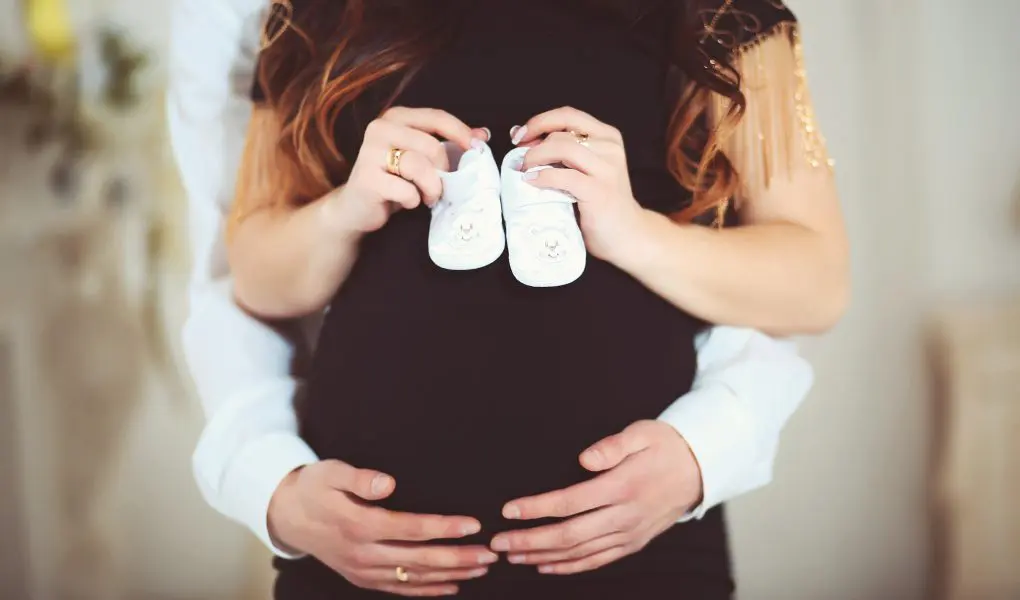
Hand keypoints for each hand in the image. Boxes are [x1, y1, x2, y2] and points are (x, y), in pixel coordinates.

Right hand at [269, 460, 497, 596]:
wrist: (287, 516)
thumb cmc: (315, 487)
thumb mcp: (331, 472)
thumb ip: (360, 479)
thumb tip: (388, 483)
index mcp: (360, 525)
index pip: (411, 529)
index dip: (444, 528)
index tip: (473, 525)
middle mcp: (364, 553)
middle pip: (420, 559)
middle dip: (458, 557)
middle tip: (491, 554)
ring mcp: (363, 570)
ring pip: (414, 578)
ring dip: (451, 575)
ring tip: (481, 568)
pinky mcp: (363, 578)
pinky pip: (401, 589)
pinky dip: (428, 590)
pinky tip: (452, 586)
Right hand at [325, 107, 488, 237]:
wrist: (357, 206)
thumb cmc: (394, 179)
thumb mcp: (421, 157)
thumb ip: (448, 143)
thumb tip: (483, 135)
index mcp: (396, 117)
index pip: (436, 117)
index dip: (460, 132)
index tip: (476, 148)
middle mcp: (380, 129)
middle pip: (430, 146)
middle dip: (443, 170)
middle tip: (440, 185)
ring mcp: (370, 152)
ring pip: (419, 167)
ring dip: (431, 188)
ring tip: (427, 196)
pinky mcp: (367, 178)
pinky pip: (405, 190)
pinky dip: (413, 200)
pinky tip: (407, 202)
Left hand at [489, 421, 701, 574]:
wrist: (699, 468)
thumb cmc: (664, 446)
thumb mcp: (641, 433)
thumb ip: (612, 446)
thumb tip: (584, 459)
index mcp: (622, 487)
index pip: (569, 502)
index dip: (536, 508)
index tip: (509, 510)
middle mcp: (624, 516)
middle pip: (569, 535)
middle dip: (530, 540)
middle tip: (499, 543)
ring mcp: (629, 534)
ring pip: (580, 553)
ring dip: (543, 556)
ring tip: (513, 556)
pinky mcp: (633, 543)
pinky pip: (597, 561)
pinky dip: (569, 568)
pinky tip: (546, 566)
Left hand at [511, 107, 649, 262]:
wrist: (627, 235)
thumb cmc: (601, 203)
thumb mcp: (586, 169)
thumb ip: (562, 153)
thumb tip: (521, 137)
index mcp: (607, 137)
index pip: (568, 115)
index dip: (539, 121)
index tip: (519, 135)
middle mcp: (610, 148)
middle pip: (561, 133)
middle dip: (533, 145)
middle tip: (519, 161)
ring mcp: (607, 169)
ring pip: (562, 148)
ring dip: (536, 158)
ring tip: (525, 171)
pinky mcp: (599, 191)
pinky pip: (564, 176)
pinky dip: (543, 177)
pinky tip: (532, 182)